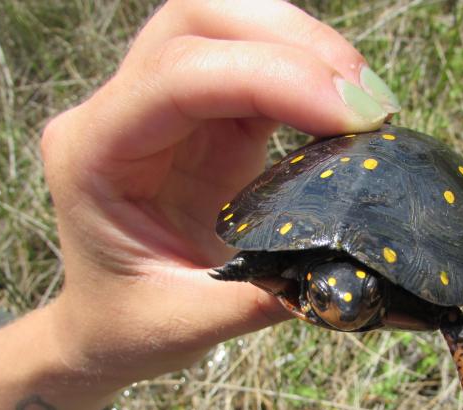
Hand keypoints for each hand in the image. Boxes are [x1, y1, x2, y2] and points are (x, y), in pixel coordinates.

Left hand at [41, 0, 397, 385]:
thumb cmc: (128, 325)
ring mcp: (162, 108)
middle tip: (365, 101)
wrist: (109, 324)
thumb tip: (349, 273)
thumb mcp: (187, 324)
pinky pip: (258, 66)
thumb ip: (261, 296)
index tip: (350, 117)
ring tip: (367, 104)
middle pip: (200, 18)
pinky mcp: (205, 118)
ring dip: (307, 50)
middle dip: (291, 40)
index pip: (178, 75)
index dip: (270, 77)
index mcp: (95, 154)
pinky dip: (309, 77)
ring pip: (232, 26)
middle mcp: (119, 113)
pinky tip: (345, 113)